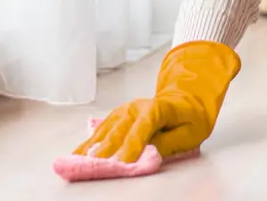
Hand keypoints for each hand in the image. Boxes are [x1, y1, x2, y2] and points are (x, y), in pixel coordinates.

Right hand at [73, 40, 240, 162]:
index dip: (133, 145)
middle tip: (95, 167)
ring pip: (105, 131)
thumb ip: (168, 143)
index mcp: (158, 108)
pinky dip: (89, 144)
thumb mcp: (189, 133)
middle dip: (107, 150)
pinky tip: (77, 155)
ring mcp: (123, 111)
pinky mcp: (116, 117)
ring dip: (92, 148)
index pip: (143, 127)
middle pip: (119, 131)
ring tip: (79, 163)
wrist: (186, 99)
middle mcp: (136, 108)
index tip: (124, 162)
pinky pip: (100, 131)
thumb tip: (149, 154)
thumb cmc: (189, 117)